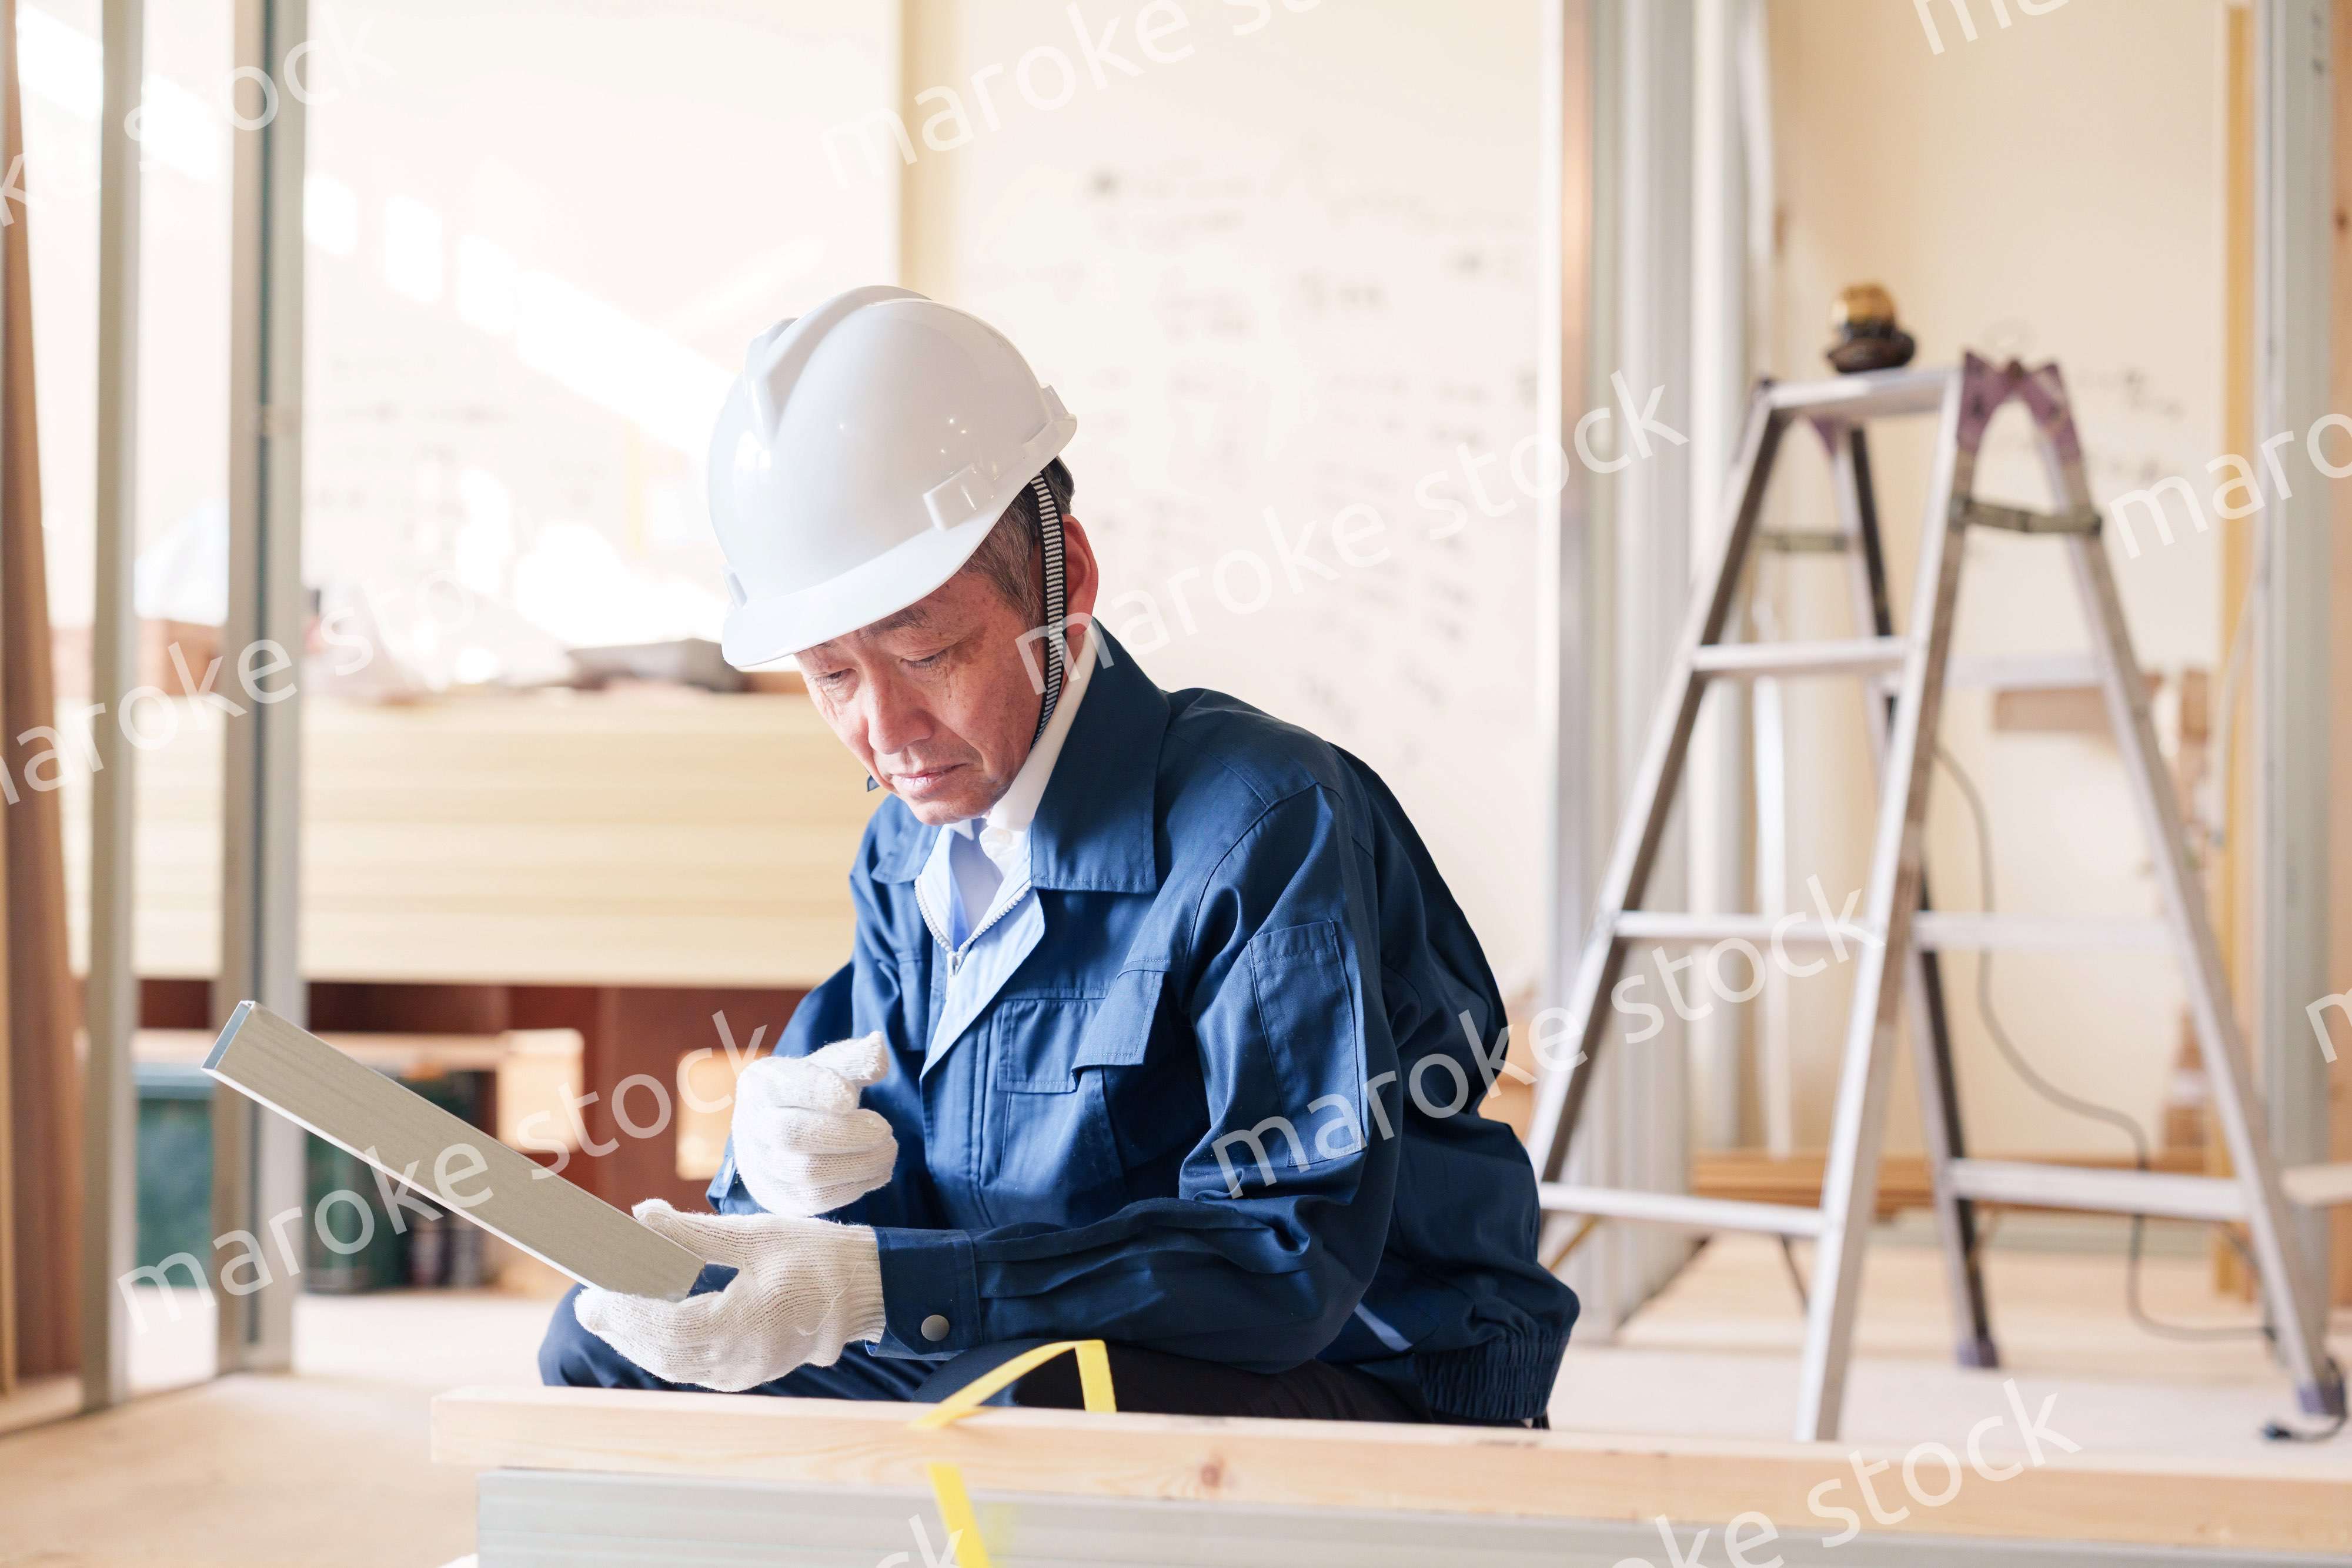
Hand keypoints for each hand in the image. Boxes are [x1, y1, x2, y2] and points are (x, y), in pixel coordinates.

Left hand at [575, 1201, 885, 1391]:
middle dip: (621, 1327)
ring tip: (611, 1314)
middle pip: (661, 1352)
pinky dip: (665, 1351)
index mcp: (741, 1323)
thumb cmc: (816, 1255)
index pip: (663, 1325)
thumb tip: (640, 1217)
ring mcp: (744, 1372)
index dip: (623, 1310)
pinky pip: (694, 1369)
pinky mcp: (748, 1374)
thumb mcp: (754, 1233)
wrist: (867, 1289)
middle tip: (589, 1304)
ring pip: (674, 1365)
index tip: (591, 1292)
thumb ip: (692, 1232)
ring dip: (638, 1341)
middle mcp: (739, 1359)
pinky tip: (650, 1331)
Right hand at [731, 1032, 897, 1216]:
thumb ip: (853, 1059)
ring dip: (858, 1163)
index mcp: (760, 1084)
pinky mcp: (779, 1199)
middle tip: (885, 1129)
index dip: (818, 1091)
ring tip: (889, 1149)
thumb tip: (878, 1047)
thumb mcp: (829, 1067)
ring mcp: (761, 1167)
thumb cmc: (811, 1092)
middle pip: (792, 1135)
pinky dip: (854, 1186)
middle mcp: (752, 1125)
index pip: (784, 1087)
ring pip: (807, 1173)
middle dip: (847, 1135)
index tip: (852, 1096)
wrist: (778, 1132)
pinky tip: (878, 1170)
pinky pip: (816, 1201)